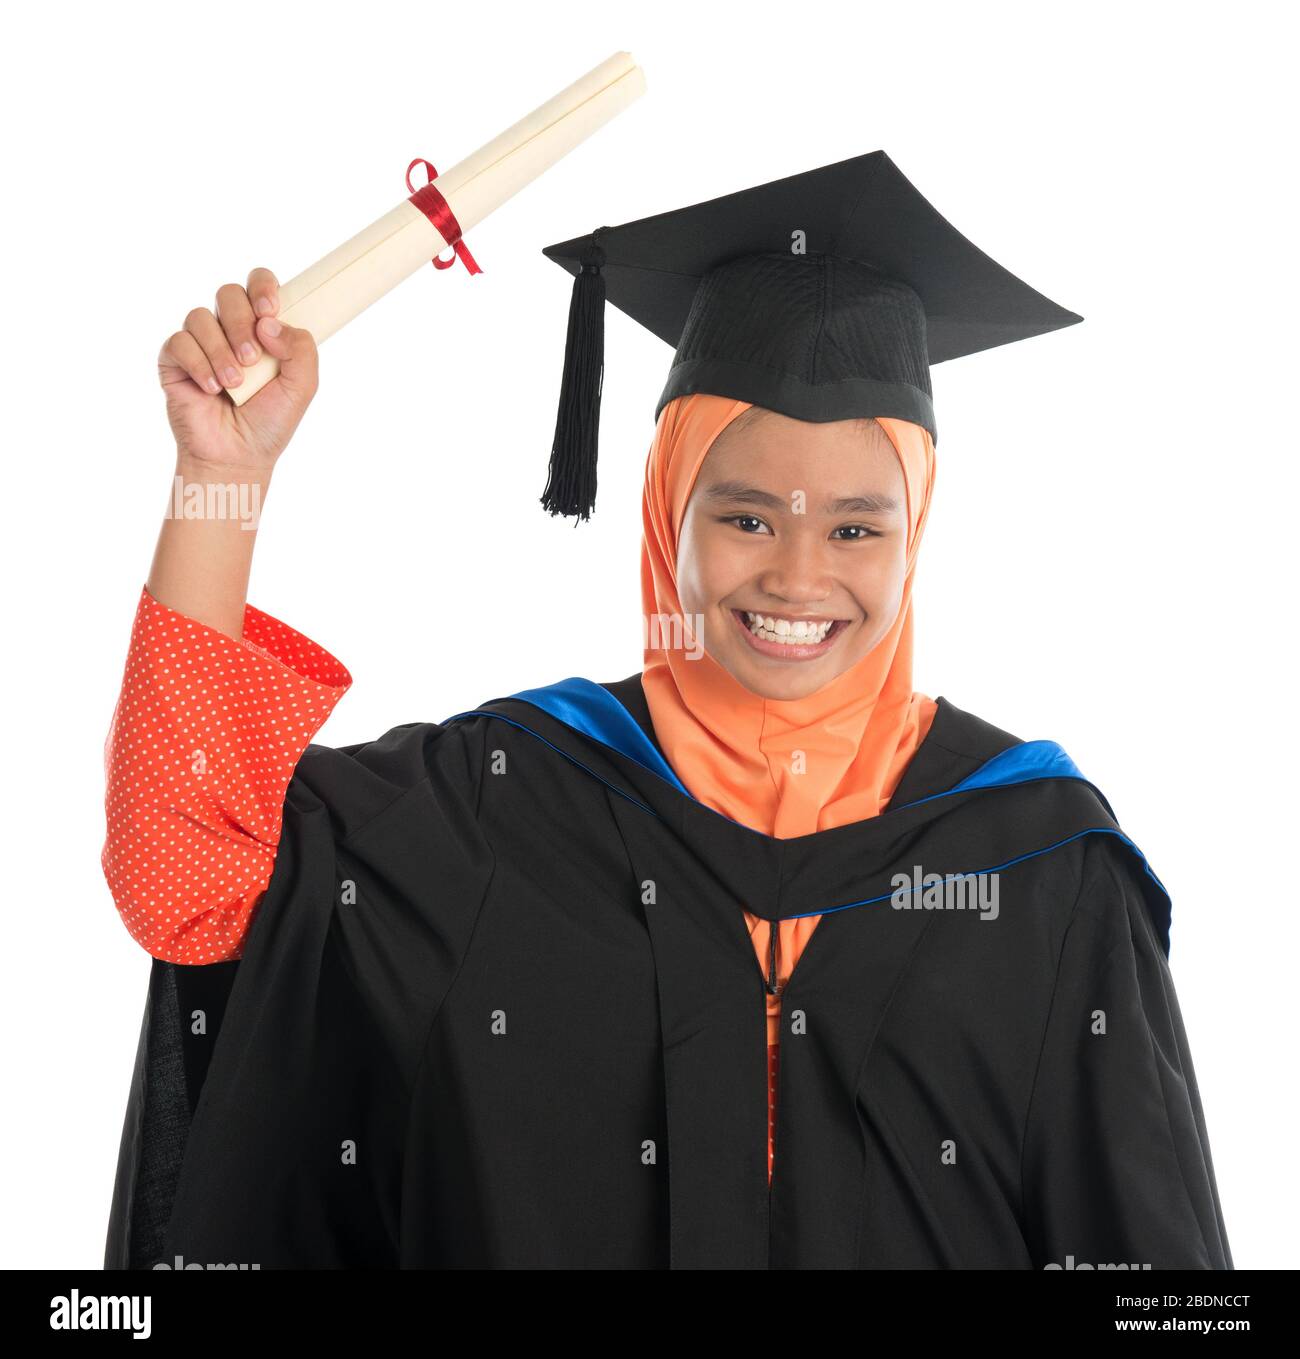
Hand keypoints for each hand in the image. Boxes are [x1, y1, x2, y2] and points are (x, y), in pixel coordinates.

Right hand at [158, 267, 317, 474]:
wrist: (237, 455)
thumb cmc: (269, 423)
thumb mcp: (301, 388)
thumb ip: (302, 350)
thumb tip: (270, 322)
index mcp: (262, 330)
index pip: (258, 284)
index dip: (262, 286)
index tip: (269, 310)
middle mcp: (229, 330)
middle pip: (228, 294)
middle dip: (241, 323)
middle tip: (251, 358)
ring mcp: (201, 344)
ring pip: (201, 317)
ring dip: (220, 350)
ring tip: (234, 383)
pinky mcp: (175, 361)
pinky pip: (180, 342)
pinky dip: (198, 364)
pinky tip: (212, 388)